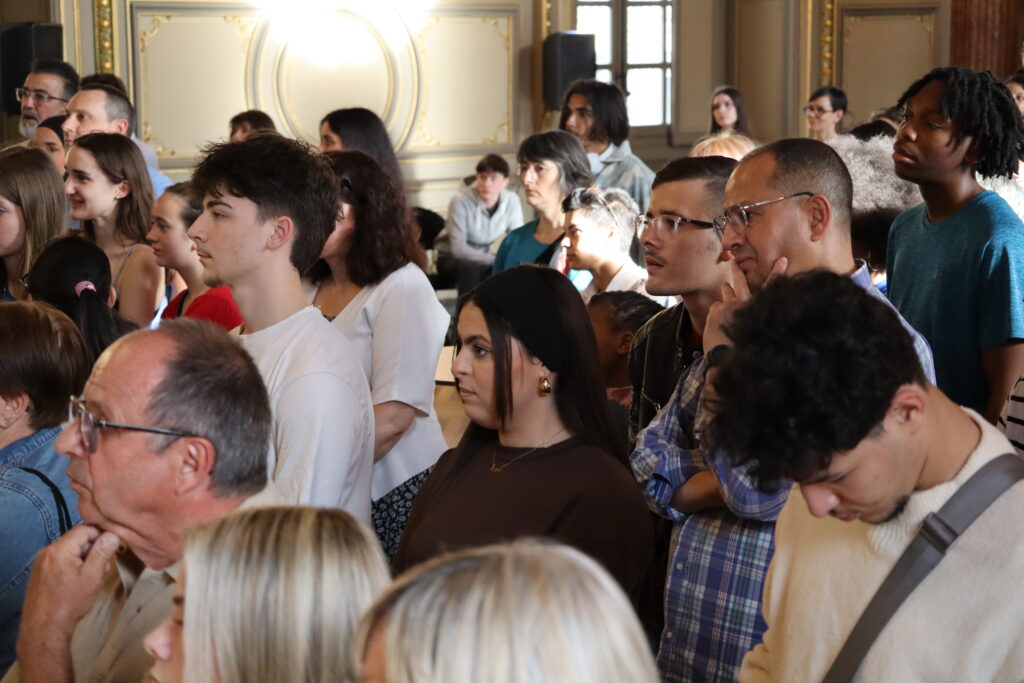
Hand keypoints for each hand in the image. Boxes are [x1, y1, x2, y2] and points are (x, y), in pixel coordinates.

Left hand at [16, 524, 121, 681]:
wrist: (44, 628)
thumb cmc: (71, 602)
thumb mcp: (92, 576)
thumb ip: (102, 552)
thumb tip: (112, 534)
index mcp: (59, 549)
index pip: (84, 528)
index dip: (101, 534)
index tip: (113, 545)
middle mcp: (47, 551)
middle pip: (75, 539)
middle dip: (92, 548)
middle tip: (103, 566)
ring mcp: (40, 562)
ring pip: (68, 550)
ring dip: (83, 558)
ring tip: (93, 576)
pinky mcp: (38, 573)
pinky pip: (59, 560)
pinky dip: (72, 565)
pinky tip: (78, 581)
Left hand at [703, 257, 787, 352]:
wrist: (725, 358)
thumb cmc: (743, 349)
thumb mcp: (755, 331)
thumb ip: (757, 319)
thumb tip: (757, 316)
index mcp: (757, 307)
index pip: (769, 287)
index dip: (776, 273)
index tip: (782, 260)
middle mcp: (743, 303)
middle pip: (740, 282)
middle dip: (738, 271)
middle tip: (734, 261)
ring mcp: (728, 305)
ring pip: (727, 291)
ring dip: (727, 288)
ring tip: (725, 285)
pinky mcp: (715, 310)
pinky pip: (716, 306)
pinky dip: (716, 311)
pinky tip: (717, 320)